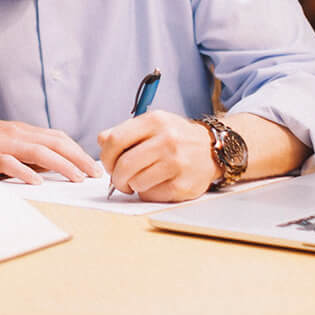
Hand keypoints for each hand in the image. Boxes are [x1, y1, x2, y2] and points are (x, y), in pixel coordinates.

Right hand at [0, 115, 100, 184]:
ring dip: (61, 164)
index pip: (57, 138)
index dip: (78, 151)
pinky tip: (37, 181)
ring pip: (38, 151)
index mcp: (20, 131)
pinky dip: (24, 171)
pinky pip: (8, 162)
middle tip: (96, 174)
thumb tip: (48, 169)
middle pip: (55, 143)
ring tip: (77, 178)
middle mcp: (14, 133)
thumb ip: (22, 153)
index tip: (94, 165)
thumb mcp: (0, 143)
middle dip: (79, 158)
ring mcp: (0, 142)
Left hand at [98, 111, 219, 202]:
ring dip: (132, 185)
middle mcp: (167, 140)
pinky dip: (147, 193)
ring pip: (137, 182)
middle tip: (118, 181)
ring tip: (139, 181)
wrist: (213, 150)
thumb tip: (101, 141)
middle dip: (116, 177)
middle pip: (124, 165)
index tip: (108, 164)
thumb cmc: (176, 137)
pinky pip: (152, 194)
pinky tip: (155, 185)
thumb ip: (125, 132)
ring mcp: (177, 163)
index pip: (115, 140)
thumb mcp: (153, 125)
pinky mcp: (184, 184)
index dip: (106, 156)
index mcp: (155, 121)